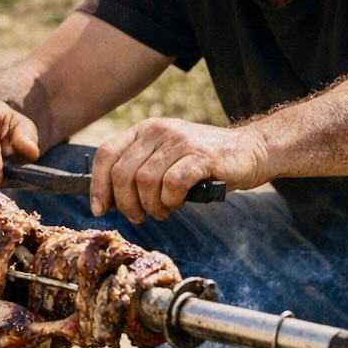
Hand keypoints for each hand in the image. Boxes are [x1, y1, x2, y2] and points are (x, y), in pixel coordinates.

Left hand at [89, 118, 269, 222]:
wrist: (249, 151)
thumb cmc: (202, 163)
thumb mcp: (164, 158)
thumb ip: (138, 171)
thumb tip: (108, 201)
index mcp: (143, 130)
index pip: (106, 155)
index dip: (98, 185)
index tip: (100, 210)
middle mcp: (158, 130)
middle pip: (123, 173)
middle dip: (126, 204)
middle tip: (140, 216)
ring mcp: (180, 141)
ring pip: (145, 181)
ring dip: (151, 206)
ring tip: (164, 210)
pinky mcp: (201, 155)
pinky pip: (172, 183)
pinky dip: (172, 200)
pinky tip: (179, 202)